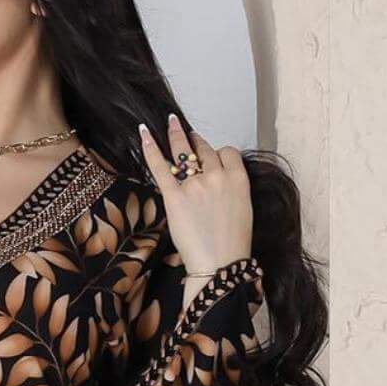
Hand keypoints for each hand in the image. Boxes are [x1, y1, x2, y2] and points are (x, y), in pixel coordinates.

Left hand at [139, 114, 252, 277]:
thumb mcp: (242, 209)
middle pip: (205, 151)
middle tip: (187, 133)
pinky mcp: (175, 197)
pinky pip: (161, 166)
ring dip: (178, 136)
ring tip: (171, 123)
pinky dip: (151, 148)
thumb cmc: (232, 244)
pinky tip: (144, 133)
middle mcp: (218, 177)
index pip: (227, 153)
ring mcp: (195, 185)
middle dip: (196, 143)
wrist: (220, 262)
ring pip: (186, 154)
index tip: (211, 155)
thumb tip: (217, 187)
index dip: (217, 153)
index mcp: (239, 179)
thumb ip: (230, 191)